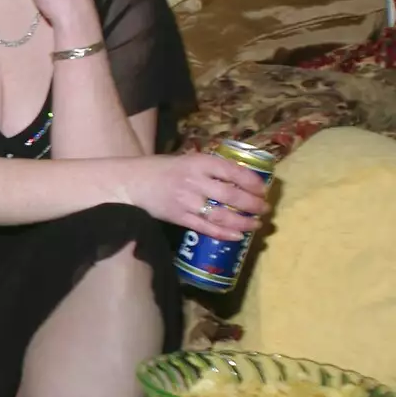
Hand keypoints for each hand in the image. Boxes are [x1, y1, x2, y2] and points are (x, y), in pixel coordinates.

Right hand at [126, 153, 271, 240]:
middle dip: (253, 204)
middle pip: (231, 195)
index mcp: (198, 162)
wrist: (131, 182)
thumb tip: (241, 178)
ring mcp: (186, 201)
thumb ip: (210, 168)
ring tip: (256, 224)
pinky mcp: (179, 217)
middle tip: (265, 209)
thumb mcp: (186, 160)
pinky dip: (224, 233)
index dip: (252, 182)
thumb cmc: (161, 169)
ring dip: (243, 222)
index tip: (264, 189)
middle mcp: (194, 181)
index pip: (232, 171)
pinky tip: (237, 236)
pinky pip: (206, 228)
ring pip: (221, 215)